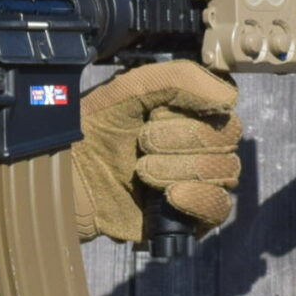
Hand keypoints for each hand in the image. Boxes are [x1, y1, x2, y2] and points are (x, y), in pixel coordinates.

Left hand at [69, 61, 241, 243]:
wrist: (66, 177)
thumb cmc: (93, 131)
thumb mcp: (127, 90)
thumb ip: (177, 79)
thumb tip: (229, 97)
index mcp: (189, 112)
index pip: (224, 105)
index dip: (195, 107)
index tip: (156, 113)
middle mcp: (200, 144)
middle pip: (226, 137)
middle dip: (182, 138)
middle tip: (142, 142)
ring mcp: (197, 180)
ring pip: (224, 170)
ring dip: (179, 167)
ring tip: (142, 170)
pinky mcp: (191, 215)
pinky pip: (219, 207)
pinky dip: (199, 197)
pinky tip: (171, 194)